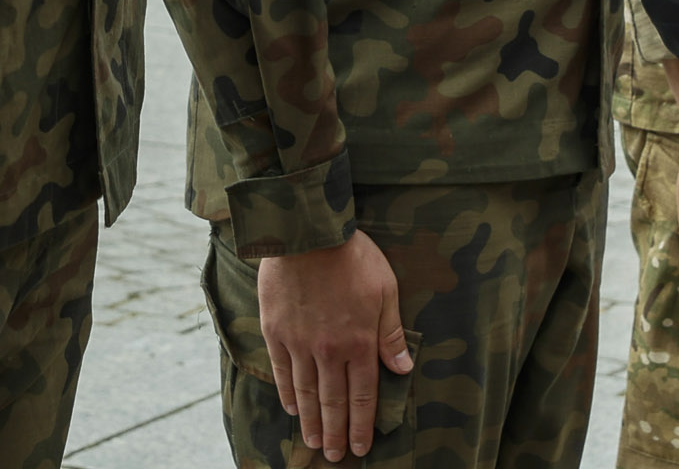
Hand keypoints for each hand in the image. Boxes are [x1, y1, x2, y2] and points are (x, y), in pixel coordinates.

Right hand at [259, 231, 411, 461]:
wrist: (306, 232)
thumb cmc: (352, 256)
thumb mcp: (385, 289)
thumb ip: (391, 332)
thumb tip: (403, 368)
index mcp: (359, 342)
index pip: (362, 395)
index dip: (362, 424)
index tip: (360, 447)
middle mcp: (329, 351)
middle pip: (333, 402)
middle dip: (335, 433)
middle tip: (333, 456)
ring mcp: (299, 343)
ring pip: (306, 392)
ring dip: (311, 421)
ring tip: (311, 442)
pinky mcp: (275, 331)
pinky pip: (281, 371)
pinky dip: (287, 393)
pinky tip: (292, 408)